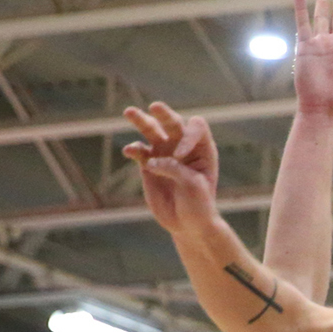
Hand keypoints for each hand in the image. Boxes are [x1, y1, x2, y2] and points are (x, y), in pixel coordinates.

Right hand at [125, 102, 220, 235]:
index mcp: (203, 148)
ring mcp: (165, 153)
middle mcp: (183, 146)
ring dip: (141, 121)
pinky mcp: (148, 164)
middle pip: (173, 122)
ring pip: (152, 131)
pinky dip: (134, 149)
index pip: (196, 127)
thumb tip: (152, 161)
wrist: (188, 224)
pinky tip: (129, 151)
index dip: (187, 136)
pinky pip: (139, 151)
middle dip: (165, 115)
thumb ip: (175, 170)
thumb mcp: (193, 187)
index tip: (180, 155)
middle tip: (155, 107)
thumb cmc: (198, 205)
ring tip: (129, 112)